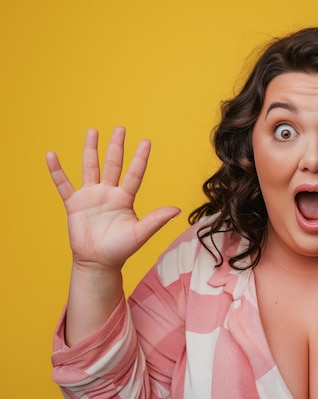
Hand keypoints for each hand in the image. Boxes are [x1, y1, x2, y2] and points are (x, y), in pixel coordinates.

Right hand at [46, 127, 180, 270]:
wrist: (98, 263)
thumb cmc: (121, 249)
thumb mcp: (140, 233)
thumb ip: (156, 220)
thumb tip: (177, 209)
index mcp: (125, 198)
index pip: (134, 173)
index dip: (140, 158)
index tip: (146, 141)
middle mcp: (108, 193)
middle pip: (113, 164)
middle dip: (116, 146)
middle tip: (120, 128)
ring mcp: (90, 197)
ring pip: (90, 167)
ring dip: (90, 150)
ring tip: (92, 131)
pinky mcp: (74, 204)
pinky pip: (63, 184)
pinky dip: (56, 170)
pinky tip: (51, 155)